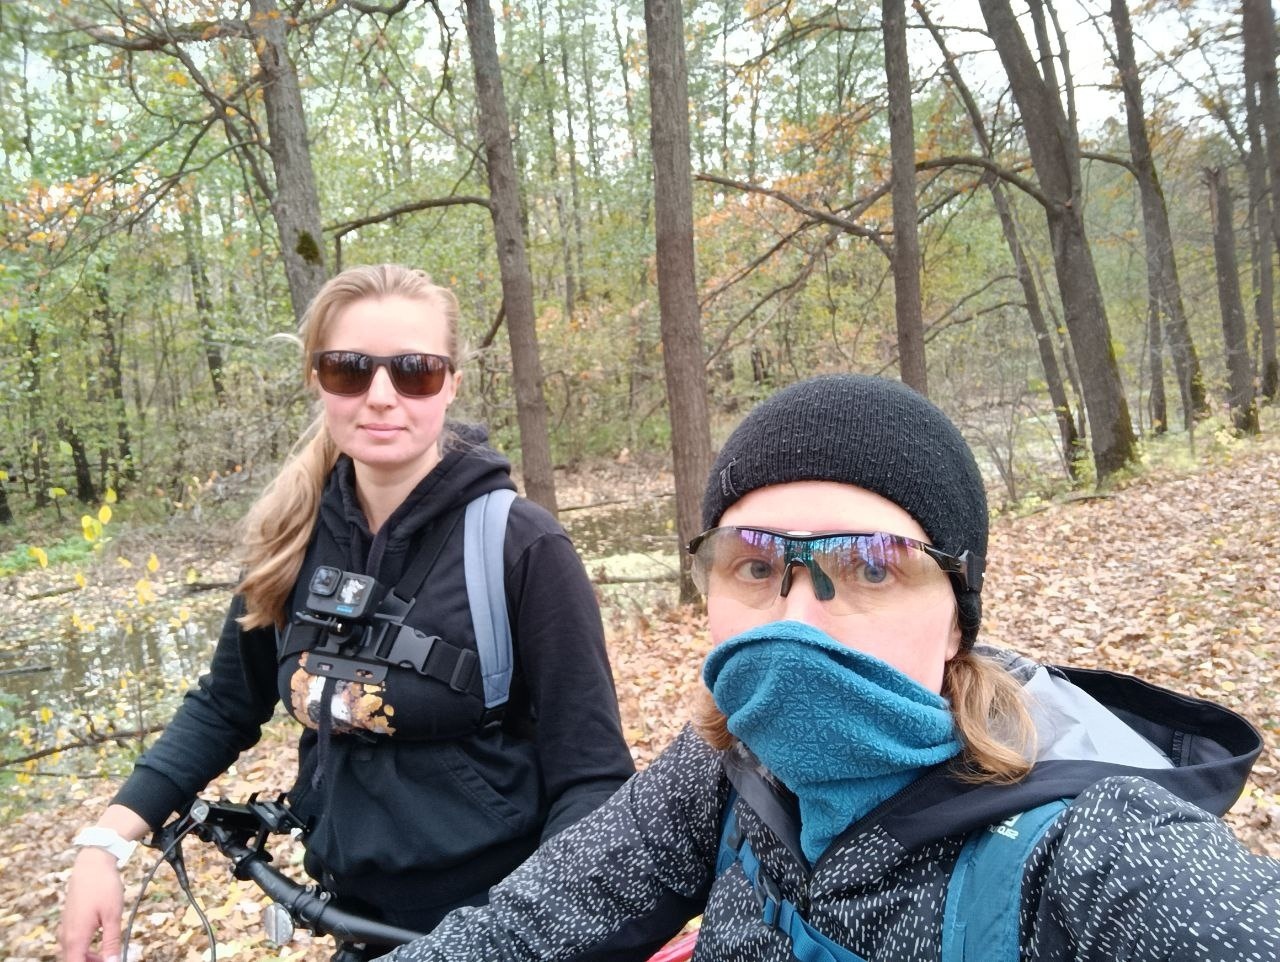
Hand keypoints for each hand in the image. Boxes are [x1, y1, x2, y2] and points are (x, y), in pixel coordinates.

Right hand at [59, 846, 123, 961]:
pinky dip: (84, 949)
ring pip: (72, 953)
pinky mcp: (68, 921)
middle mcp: (66, 936)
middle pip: (73, 960)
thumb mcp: (113, 916)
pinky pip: (72, 943)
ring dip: (87, 958)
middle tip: (110, 959)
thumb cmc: (103, 887)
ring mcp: (65, 927)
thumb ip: (111, 942)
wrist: (92, 863)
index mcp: (75, 938)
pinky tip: (99, 945)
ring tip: (107, 956)